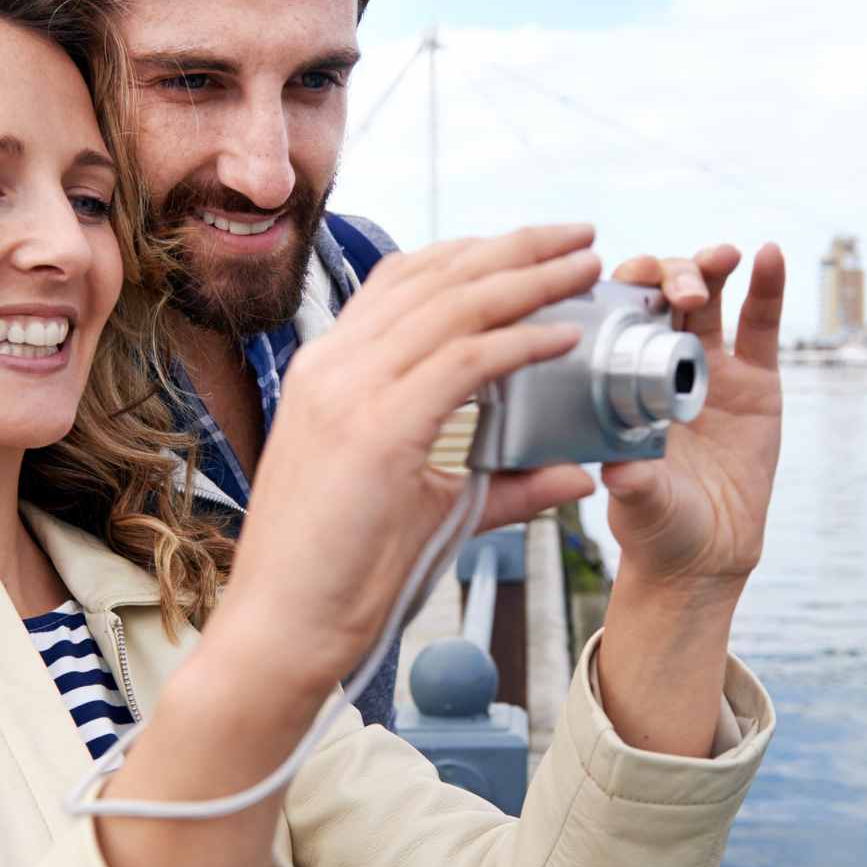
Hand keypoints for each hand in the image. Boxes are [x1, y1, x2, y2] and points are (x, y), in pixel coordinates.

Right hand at [214, 225, 604, 692]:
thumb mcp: (428, 508)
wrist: (281, 631)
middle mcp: (333, 364)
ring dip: (530, 276)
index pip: (405, 280)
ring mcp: (349, 392)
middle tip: (580, 235)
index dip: (475, 253)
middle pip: (435, 274)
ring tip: (585, 265)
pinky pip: (465, 361)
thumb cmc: (344, 575)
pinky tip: (566, 334)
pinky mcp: (376, 431)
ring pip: (453, 304)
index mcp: (329, 370)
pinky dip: (522, 340)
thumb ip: (502, 482)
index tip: (535, 247)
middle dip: (516, 246)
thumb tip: (574, 471)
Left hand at [602, 243, 784, 604]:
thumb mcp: (639, 505)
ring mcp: (710, 367)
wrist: (706, 553)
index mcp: (621, 381)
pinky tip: (771, 256)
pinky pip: (761, 325)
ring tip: (723, 256)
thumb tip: (619, 470)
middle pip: (661, 294)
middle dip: (670, 275)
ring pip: (709, 299)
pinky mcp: (756, 379)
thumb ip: (634, 485)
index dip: (622, 289)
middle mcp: (661, 364)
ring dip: (711, 266)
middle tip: (683, 287)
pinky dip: (767, 287)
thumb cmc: (657, 525)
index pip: (616, 317)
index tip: (627, 281)